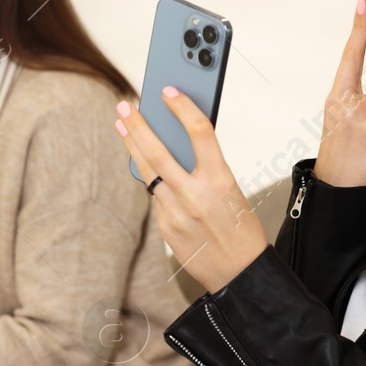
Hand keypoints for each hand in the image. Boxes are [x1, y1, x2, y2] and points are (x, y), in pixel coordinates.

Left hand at [115, 90, 267, 293]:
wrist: (240, 275)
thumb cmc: (242, 229)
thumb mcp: (232, 190)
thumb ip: (207, 167)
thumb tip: (178, 141)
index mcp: (220, 181)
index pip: (199, 131)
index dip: (182, 106)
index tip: (168, 90)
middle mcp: (194, 196)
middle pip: (157, 151)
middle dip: (137, 125)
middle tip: (124, 105)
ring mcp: (176, 213)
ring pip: (148, 173)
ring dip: (133, 147)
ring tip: (123, 127)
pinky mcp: (165, 228)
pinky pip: (155, 197)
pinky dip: (153, 181)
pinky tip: (149, 169)